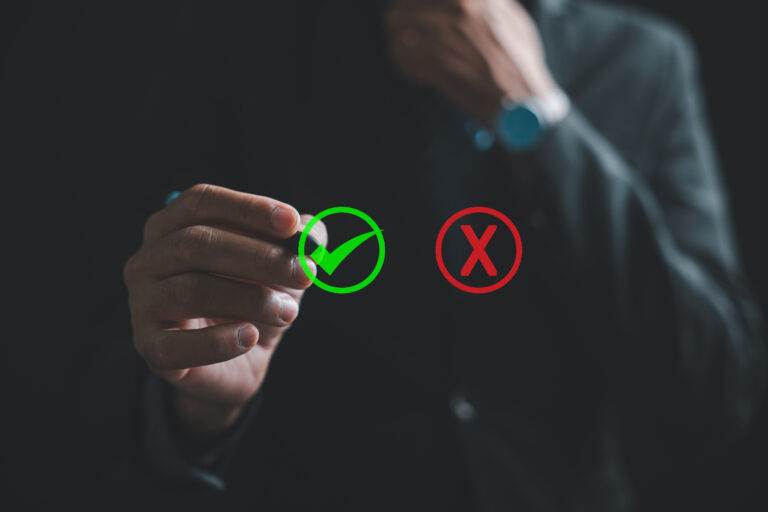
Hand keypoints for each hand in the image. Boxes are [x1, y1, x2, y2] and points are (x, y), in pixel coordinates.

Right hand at [123, 184, 326, 434]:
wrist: (240, 361)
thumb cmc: (254, 299)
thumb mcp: (280, 268)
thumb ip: (295, 245)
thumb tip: (313, 229)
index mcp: (172, 226)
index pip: (202, 202)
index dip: (248, 209)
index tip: (292, 223)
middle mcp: (147, 259)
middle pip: (196, 243)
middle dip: (259, 257)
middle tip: (306, 272)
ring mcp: (142, 304)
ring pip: (192, 290)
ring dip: (251, 299)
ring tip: (290, 313)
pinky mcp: (150, 348)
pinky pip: (180, 344)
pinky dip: (221, 341)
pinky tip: (251, 337)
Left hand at [387, 0, 557, 125]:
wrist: (522, 102)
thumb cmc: (520, 66)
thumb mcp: (515, 20)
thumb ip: (492, 4)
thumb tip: (476, 3)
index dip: (417, 6)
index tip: (417, 18)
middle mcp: (462, 4)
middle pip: (406, 1)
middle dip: (401, 22)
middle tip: (407, 39)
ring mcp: (448, 29)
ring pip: (397, 23)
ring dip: (399, 43)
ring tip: (411, 59)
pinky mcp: (437, 57)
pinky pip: (401, 51)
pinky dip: (403, 64)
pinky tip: (417, 73)